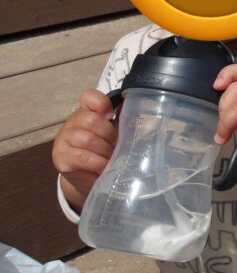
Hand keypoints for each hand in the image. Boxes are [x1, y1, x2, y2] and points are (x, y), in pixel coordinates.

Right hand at [52, 89, 116, 210]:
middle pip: (92, 120)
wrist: (91, 175)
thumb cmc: (107, 149)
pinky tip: (103, 167)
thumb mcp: (117, 132)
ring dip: (104, 152)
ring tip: (110, 158)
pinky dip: (98, 163)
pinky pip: (83, 157)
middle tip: (114, 145)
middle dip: (109, 135)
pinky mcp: (61, 157)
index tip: (111, 116)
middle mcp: (73, 121)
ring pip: (87, 140)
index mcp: (88, 111)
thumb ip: (124, 119)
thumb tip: (140, 107)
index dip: (101, 104)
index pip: (89, 97)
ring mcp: (64, 139)